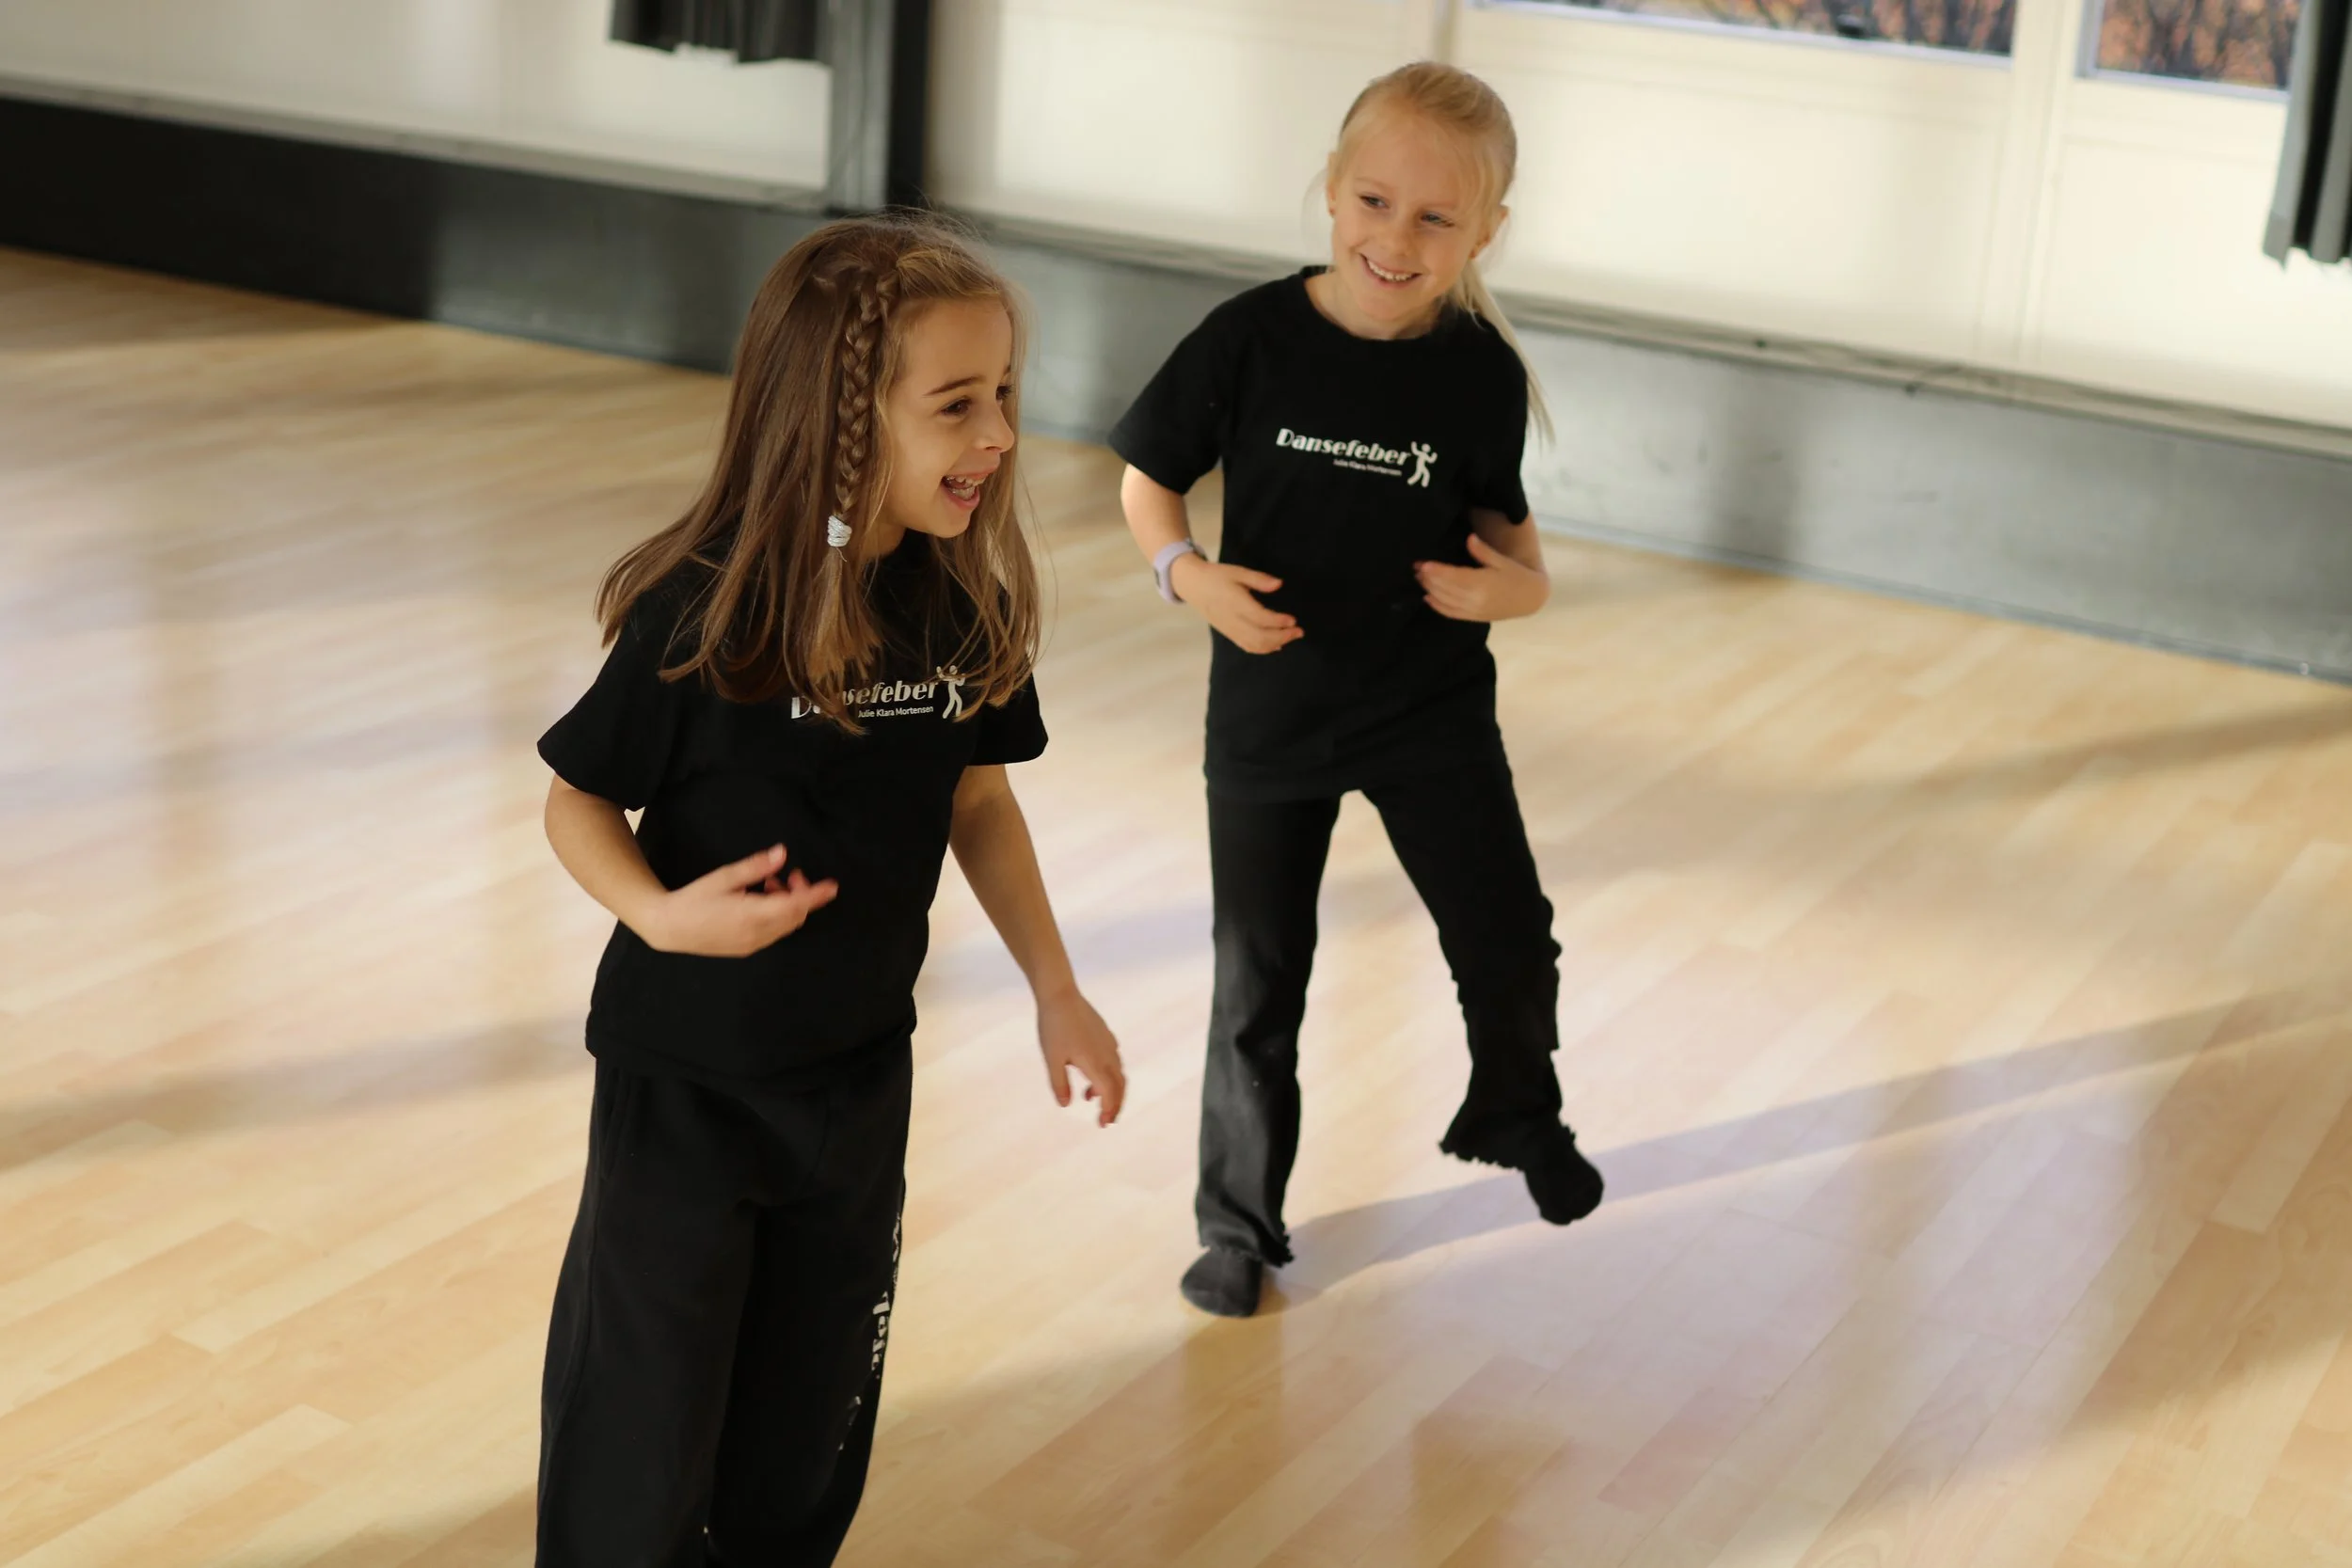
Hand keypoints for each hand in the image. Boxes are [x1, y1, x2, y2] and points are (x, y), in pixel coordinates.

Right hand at [635, 845, 837, 956]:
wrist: (669, 928)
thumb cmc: (694, 898)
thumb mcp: (725, 877)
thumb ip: (756, 867)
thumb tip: (782, 853)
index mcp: (751, 914)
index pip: (795, 905)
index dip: (815, 895)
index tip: (832, 886)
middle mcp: (757, 934)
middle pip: (795, 916)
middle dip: (800, 894)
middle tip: (790, 874)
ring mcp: (753, 944)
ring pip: (786, 925)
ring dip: (788, 904)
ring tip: (769, 884)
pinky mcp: (747, 948)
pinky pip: (774, 932)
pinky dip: (777, 916)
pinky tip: (761, 901)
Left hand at [1036, 988, 1125, 1126]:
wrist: (1060, 995)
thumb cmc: (1053, 1027)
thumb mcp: (1052, 1059)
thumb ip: (1059, 1084)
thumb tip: (1066, 1105)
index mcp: (1095, 1063)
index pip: (1109, 1094)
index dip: (1109, 1110)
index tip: (1103, 1124)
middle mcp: (1107, 1055)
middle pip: (1119, 1086)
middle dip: (1115, 1104)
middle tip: (1107, 1120)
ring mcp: (1108, 1043)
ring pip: (1117, 1072)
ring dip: (1110, 1089)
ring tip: (1090, 1097)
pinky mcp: (1105, 1034)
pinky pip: (1113, 1059)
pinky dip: (1107, 1073)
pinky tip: (1091, 1073)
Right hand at [1171, 554, 1301, 654]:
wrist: (1192, 586)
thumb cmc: (1217, 576)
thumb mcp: (1238, 571)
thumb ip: (1259, 579)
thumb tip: (1279, 584)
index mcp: (1235, 602)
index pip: (1260, 618)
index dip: (1278, 622)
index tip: (1293, 620)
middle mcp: (1232, 619)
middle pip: (1259, 636)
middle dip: (1282, 637)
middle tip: (1299, 631)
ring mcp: (1229, 629)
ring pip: (1254, 645)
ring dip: (1275, 644)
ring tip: (1290, 637)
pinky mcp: (1228, 634)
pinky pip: (1246, 646)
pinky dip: (1263, 649)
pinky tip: (1276, 645)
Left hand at [1415, 533, 1548, 621]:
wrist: (1530, 598)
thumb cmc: (1516, 575)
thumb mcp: (1502, 560)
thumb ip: (1483, 551)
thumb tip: (1469, 538)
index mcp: (1482, 583)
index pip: (1453, 577)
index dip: (1436, 571)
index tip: (1422, 563)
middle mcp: (1475, 599)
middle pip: (1444, 589)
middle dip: (1428, 578)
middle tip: (1415, 567)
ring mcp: (1473, 611)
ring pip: (1444, 601)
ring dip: (1430, 590)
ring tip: (1419, 578)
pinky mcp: (1472, 618)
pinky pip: (1450, 613)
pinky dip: (1437, 606)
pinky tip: (1427, 597)